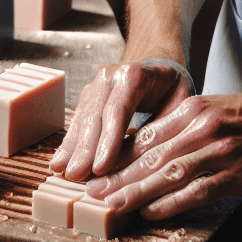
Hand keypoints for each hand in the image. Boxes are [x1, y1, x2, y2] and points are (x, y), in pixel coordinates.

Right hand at [49, 60, 192, 180]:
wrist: (160, 65)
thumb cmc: (172, 89)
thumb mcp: (180, 103)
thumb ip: (166, 128)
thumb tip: (151, 161)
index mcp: (135, 74)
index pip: (119, 110)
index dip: (108, 140)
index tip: (100, 168)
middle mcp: (111, 75)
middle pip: (95, 115)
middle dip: (84, 148)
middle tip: (75, 176)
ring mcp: (97, 84)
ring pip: (83, 117)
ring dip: (72, 147)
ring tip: (61, 172)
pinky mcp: (89, 94)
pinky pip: (78, 119)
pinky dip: (69, 141)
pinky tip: (61, 160)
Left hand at [83, 89, 241, 220]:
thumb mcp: (216, 110)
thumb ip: (185, 128)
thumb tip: (150, 148)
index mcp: (194, 108)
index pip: (147, 135)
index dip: (118, 156)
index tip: (96, 171)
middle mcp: (202, 126)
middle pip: (151, 155)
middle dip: (117, 176)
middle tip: (90, 193)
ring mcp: (220, 149)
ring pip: (168, 172)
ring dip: (136, 191)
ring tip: (111, 205)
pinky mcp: (237, 172)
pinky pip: (198, 189)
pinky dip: (172, 202)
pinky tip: (152, 211)